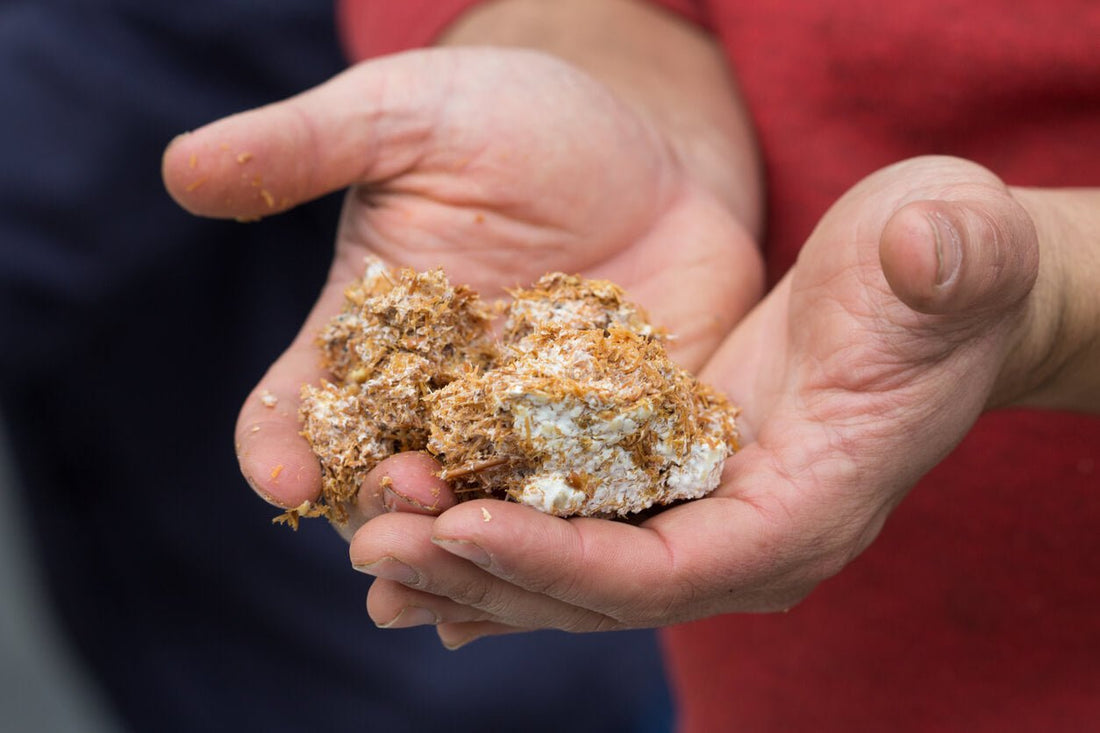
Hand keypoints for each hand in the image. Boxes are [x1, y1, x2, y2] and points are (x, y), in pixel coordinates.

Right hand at [161, 47, 762, 531]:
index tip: (282, 473)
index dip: (278, 444)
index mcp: (366, 336)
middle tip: (402, 508)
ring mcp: (523, 431)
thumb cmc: (512, 121)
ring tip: (475, 554)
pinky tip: (581, 558)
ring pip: (482, 514)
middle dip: (384, 507)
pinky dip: (577, 538)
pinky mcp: (610, 442)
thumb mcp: (408, 118)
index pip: (299, 405)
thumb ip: (308, 146)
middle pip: (387, 481)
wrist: (647, 152)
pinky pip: (588, 500)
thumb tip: (183, 168)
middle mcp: (436, 401)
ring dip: (472, 547)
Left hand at [351, 156, 1049, 645]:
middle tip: (377, 538)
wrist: (919, 292)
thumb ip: (947, 261)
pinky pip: (574, 533)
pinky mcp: (668, 486)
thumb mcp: (952, 252)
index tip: (463, 522)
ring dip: (470, 564)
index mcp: (807, 511)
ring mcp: (704, 520)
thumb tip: (927, 249)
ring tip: (373, 545)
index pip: (675, 573)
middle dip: (487, 569)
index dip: (567, 561)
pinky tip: (427, 540)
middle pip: (601, 591)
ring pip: (573, 573)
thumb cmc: (936, 276)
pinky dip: (499, 541)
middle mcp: (748, 541)